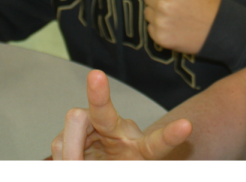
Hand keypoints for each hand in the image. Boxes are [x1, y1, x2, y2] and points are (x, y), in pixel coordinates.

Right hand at [51, 70, 191, 159]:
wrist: (105, 163)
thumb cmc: (120, 165)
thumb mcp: (126, 169)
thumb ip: (108, 168)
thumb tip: (77, 163)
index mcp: (140, 148)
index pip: (157, 143)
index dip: (170, 136)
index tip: (186, 126)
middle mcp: (117, 129)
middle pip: (106, 112)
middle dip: (100, 94)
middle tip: (96, 76)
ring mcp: (93, 126)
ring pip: (75, 122)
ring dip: (69, 151)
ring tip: (74, 169)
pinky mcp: (72, 131)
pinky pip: (59, 141)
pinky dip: (61, 158)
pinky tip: (67, 164)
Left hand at [144, 0, 221, 53]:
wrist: (221, 32)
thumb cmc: (212, 5)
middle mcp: (163, 4)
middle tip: (176, 3)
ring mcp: (161, 22)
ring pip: (147, 12)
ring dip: (157, 12)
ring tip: (175, 15)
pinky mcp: (160, 38)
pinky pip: (150, 28)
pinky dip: (159, 27)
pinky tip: (174, 26)